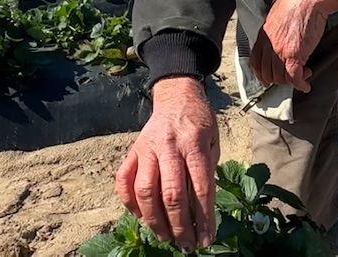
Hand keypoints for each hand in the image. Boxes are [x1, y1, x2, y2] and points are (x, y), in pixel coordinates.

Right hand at [115, 76, 218, 250]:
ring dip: (154, 219)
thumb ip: (207, 173)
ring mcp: (146, 148)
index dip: (203, 218)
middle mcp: (168, 146)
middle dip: (179, 225)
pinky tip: (141, 216)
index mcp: (194, 143)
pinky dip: (129, 202)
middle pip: (171, 194)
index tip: (206, 239)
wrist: (176, 95)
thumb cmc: (200, 122)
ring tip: (165, 236)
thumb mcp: (213, 143)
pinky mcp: (132, 151)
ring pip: (145, 191)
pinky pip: (124, 180)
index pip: (200, 188)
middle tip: (186, 245)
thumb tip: (202, 212)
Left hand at [249, 0, 337, 91]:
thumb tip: (280, 38)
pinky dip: (301, 84)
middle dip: (280, 80)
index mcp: (263, 36)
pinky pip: (295, 77)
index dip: (262, 75)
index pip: (255, 63)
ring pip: (281, 78)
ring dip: (292, 81)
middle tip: (291, 76)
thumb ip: (275, 31)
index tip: (268, 79)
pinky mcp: (294, 55)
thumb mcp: (277, 16)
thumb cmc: (297, 2)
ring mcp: (280, 51)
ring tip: (303, 75)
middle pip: (268, 74)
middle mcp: (269, 45)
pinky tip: (306, 85)